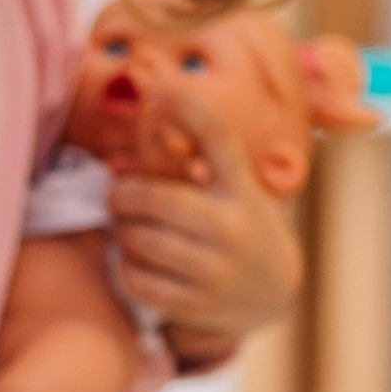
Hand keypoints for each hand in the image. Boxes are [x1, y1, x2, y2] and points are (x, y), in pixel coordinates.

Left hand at [106, 77, 300, 356]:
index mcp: (242, 187)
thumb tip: (152, 106)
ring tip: (126, 229)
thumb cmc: (241, 224)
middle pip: (157, 199)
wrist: (274, 292)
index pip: (218, 136)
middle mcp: (233, 224)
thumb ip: (204, 159)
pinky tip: (134, 262)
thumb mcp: (238, 187)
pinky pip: (139, 280)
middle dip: (123, 194)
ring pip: (142, 241)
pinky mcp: (198, 304)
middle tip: (116, 195)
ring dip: (123, 232)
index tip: (164, 87)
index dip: (190, 107)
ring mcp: (217, 268)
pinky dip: (127, 268)